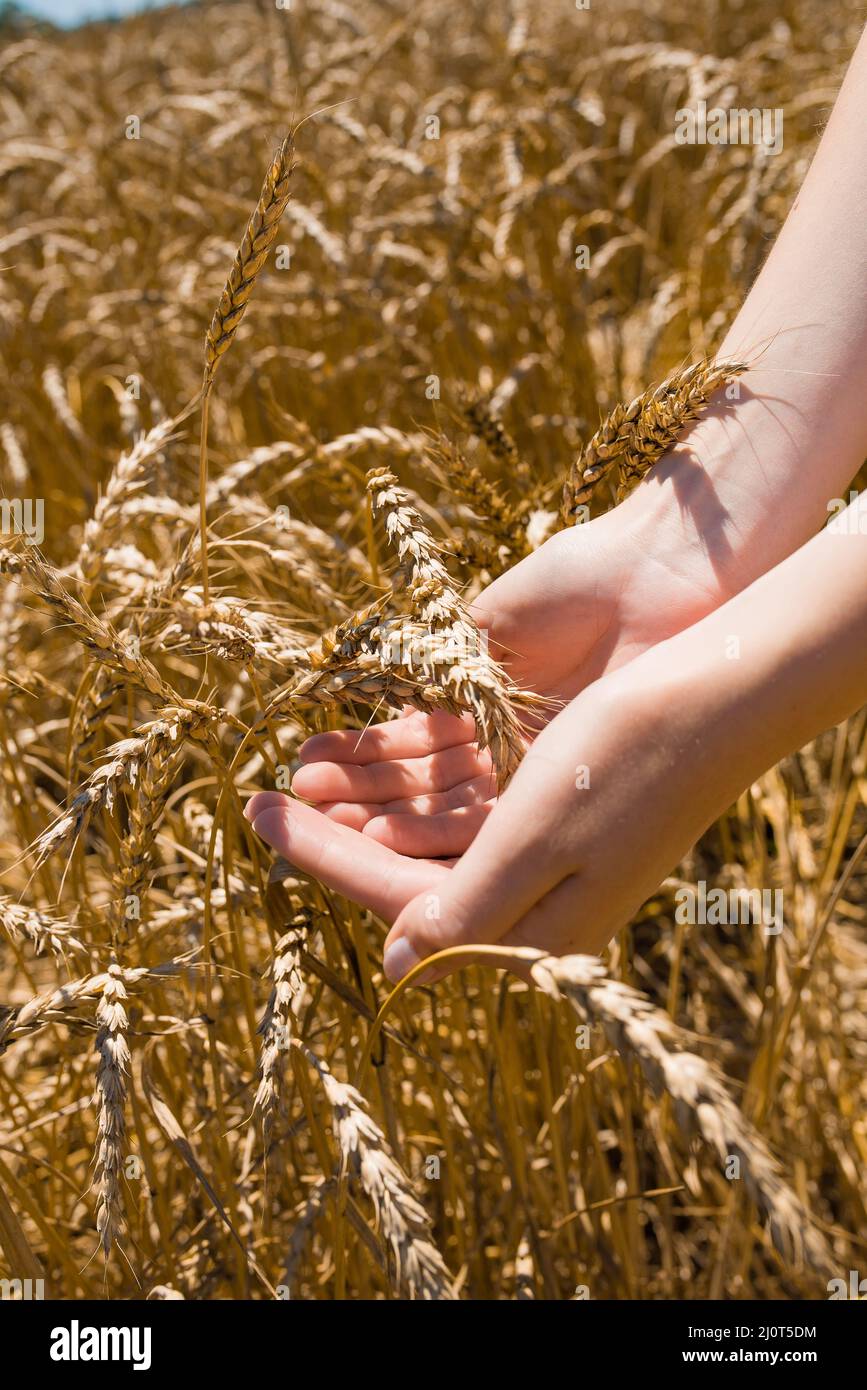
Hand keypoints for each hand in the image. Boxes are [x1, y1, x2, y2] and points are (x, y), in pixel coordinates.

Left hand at [248, 490, 866, 980]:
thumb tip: (396, 968)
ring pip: (430, 826)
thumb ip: (460, 912)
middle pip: (407, 868)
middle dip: (333, 832)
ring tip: (303, 763)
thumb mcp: (533, 846)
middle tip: (259, 800)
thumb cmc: (625, 765)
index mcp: (535, 927)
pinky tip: (371, 746)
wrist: (716, 692)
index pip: (402, 904)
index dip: (324, 862)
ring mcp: (545, 843)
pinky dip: (414, 767)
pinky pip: (465, 790)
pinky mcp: (553, 796)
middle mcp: (535, 893)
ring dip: (366, 794)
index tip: (257, 820)